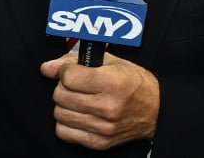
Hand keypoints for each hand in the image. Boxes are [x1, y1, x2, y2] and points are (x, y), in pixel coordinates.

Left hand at [40, 51, 159, 149]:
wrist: (157, 110)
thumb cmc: (132, 82)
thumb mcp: (109, 62)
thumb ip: (73, 61)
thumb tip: (46, 68)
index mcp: (113, 83)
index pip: (69, 77)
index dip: (66, 71)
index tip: (73, 71)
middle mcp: (108, 107)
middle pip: (61, 96)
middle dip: (63, 87)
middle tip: (76, 86)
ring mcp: (104, 128)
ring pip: (60, 114)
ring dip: (64, 105)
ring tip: (77, 100)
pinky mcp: (100, 142)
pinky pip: (64, 133)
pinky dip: (66, 123)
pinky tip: (78, 115)